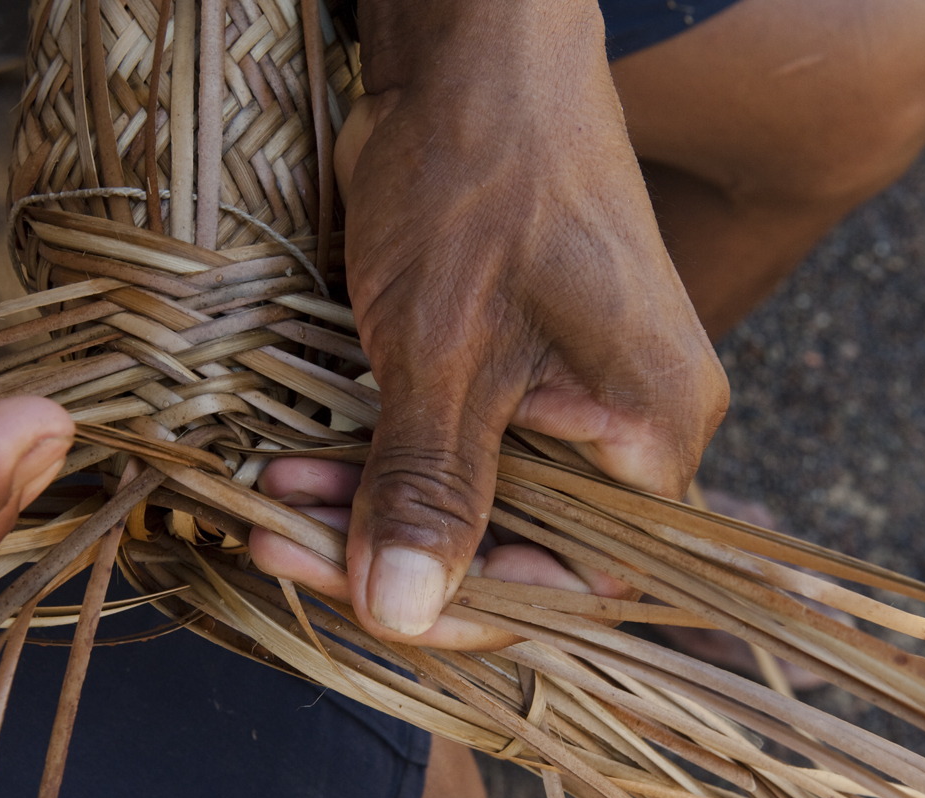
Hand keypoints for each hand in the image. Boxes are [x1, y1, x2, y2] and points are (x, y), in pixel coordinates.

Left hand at [322, 0, 726, 644]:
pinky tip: (296, 464)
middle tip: (282, 541)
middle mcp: (623, 430)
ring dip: (368, 508)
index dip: (462, 606)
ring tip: (273, 497)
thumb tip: (398, 614)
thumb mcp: (446, 350)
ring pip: (466, 500)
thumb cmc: (480, 182)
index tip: (360, 605)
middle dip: (391, 554)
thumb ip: (429, 487)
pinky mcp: (509, 371)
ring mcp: (566, 399)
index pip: (571, 581)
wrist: (470, 57)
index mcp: (651, 435)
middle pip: (510, 545)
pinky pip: (445, 448)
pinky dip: (373, 461)